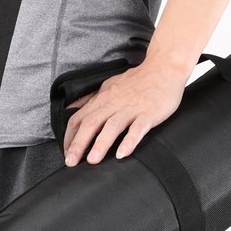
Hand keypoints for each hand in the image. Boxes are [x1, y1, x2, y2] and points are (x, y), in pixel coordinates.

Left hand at [62, 58, 190, 166]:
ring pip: (113, 126)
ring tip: (93, 160)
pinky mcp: (149, 113)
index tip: (66, 153)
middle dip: (79, 143)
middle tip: (71, 162)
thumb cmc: (137, 80)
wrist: (163, 68)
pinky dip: (129, 141)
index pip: (79, 118)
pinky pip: (138, 128)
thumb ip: (91, 98)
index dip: (70, 137)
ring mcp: (132, 108)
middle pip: (91, 123)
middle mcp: (114, 103)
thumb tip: (72, 107)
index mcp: (103, 99)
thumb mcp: (109, 85)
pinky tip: (123, 154)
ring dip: (101, 144)